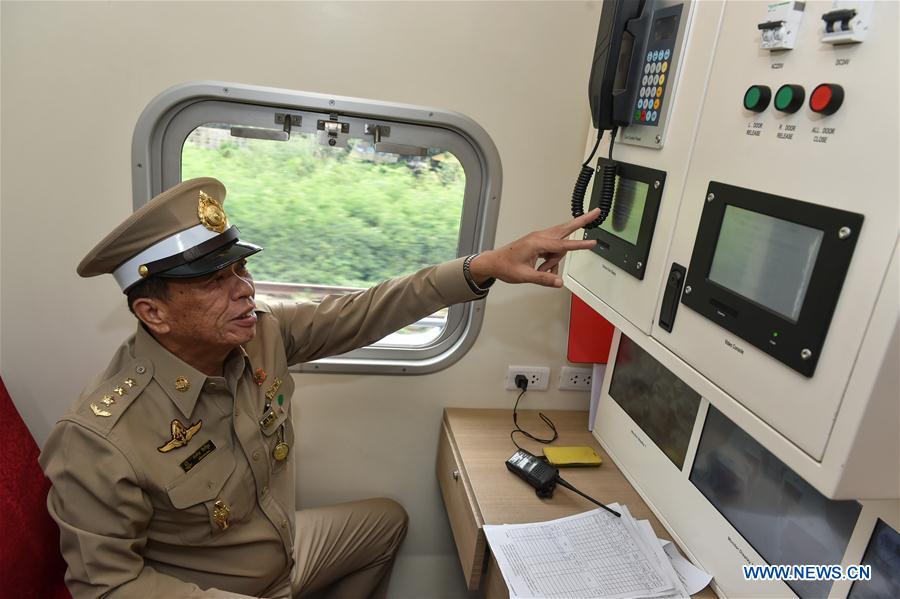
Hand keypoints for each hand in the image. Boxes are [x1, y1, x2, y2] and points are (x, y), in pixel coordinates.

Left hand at [469, 209, 599, 287]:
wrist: (493, 262)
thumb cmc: (506, 266)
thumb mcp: (524, 276)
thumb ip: (543, 279)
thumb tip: (559, 282)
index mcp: (536, 243)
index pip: (563, 245)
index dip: (579, 245)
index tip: (592, 242)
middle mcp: (539, 237)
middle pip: (566, 229)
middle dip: (582, 221)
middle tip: (597, 213)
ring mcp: (539, 239)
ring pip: (558, 246)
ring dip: (555, 260)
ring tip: (541, 271)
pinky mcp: (538, 243)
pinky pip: (552, 250)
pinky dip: (551, 260)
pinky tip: (542, 269)